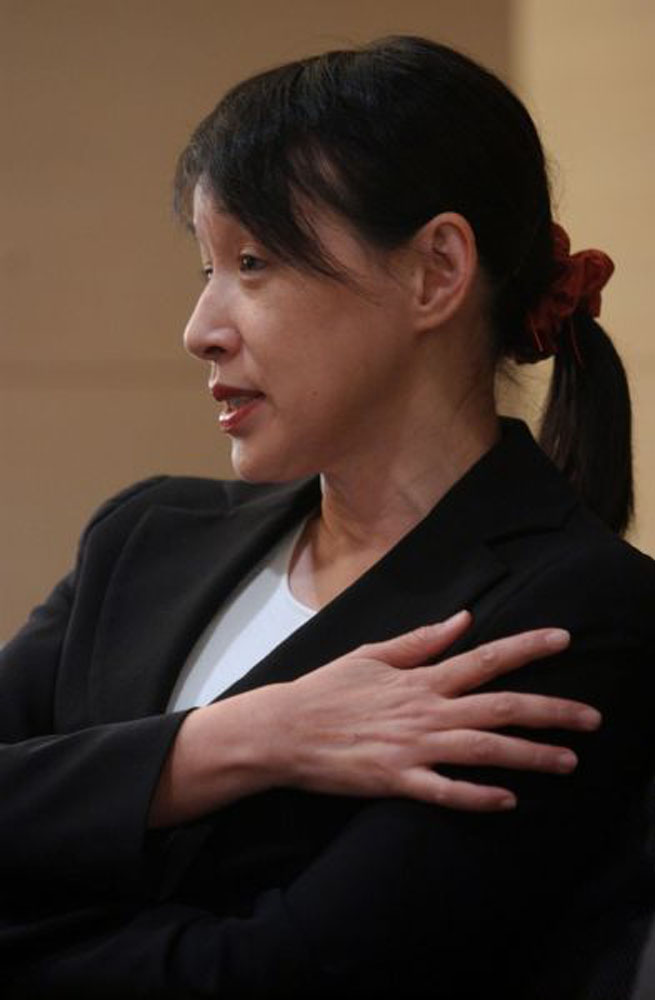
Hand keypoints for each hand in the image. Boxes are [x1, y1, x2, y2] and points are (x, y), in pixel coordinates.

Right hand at [272, 610, 600, 810]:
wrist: (284, 730)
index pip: (484, 657)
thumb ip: (421, 640)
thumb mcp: (372, 654)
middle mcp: (424, 711)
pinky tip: (508, 801)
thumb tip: (463, 618)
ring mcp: (412, 747)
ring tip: (569, 761)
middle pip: (499, 708)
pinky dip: (478, 796)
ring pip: (483, 750)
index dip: (526, 647)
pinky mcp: (395, 781)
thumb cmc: (326, 690)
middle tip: (592, 718)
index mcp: (420, 679)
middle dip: (550, 711)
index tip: (564, 639)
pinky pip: (445, 792)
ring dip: (529, 755)